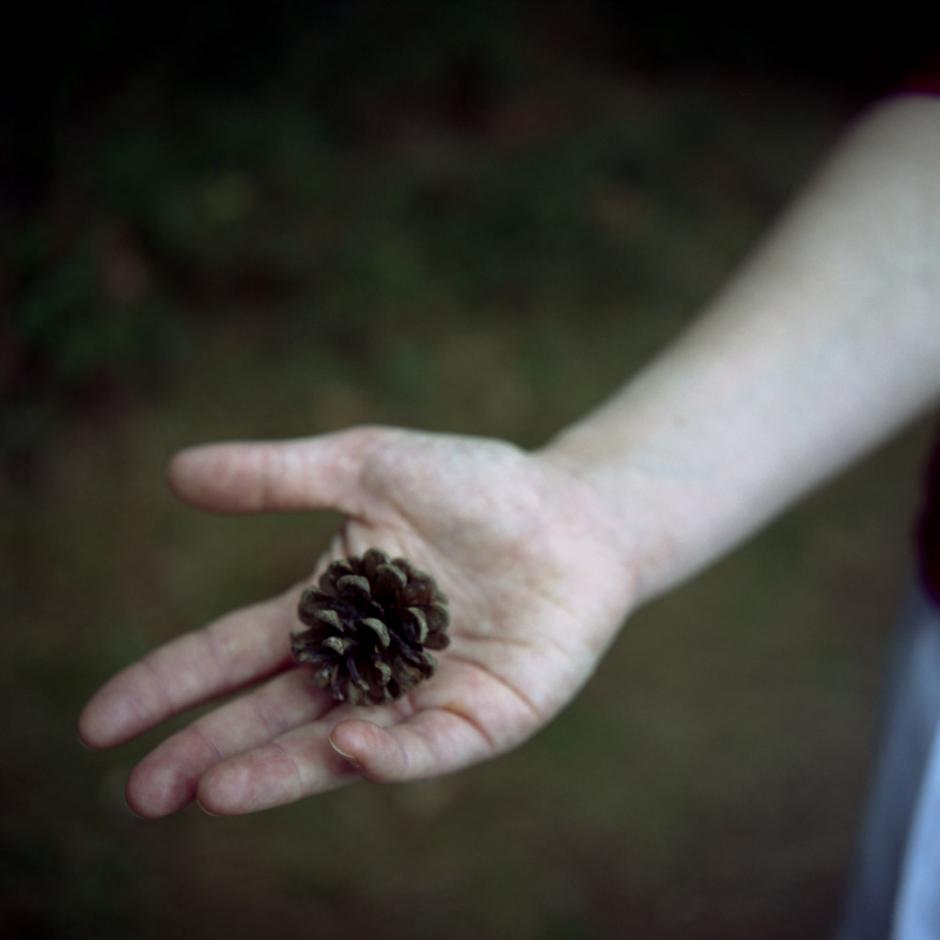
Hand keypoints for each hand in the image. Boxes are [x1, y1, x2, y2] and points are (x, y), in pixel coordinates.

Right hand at [79, 427, 633, 815]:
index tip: (101, 721)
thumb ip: (278, 476)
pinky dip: (387, 753)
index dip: (171, 684)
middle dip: (206, 751)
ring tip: (209, 793)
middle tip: (141, 793)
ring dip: (275, 771)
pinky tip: (345, 745)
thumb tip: (175, 472)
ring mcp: (422, 695)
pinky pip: (429, 744)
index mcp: (332, 610)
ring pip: (337, 746)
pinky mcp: (484, 716)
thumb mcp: (367, 468)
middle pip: (272, 715)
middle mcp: (366, 664)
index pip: (234, 653)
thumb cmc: (475, 485)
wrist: (573, 511)